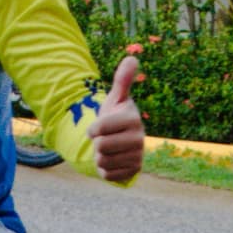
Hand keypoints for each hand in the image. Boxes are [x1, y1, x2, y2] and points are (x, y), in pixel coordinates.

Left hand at [89, 55, 143, 182]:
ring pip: (102, 162)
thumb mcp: (115, 98)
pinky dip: (104, 170)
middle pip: (101, 146)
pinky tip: (112, 161)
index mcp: (133, 119)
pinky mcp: (133, 172)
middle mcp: (139, 139)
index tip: (97, 127)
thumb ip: (122, 80)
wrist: (121, 141)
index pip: (99, 129)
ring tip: (108, 149)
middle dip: (97, 143)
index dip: (93, 129)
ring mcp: (138, 157)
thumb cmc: (115, 116)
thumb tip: (132, 57)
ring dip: (99, 156)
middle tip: (104, 139)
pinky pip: (108, 175)